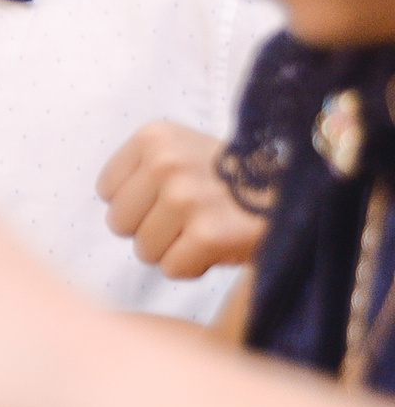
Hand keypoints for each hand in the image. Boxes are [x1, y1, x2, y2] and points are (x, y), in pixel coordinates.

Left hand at [99, 121, 264, 277]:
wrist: (299, 190)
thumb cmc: (233, 177)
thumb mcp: (182, 151)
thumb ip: (142, 171)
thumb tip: (111, 208)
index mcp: (153, 137)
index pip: (107, 191)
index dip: (137, 204)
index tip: (168, 199)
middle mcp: (165, 163)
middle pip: (119, 223)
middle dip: (151, 229)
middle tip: (190, 219)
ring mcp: (186, 199)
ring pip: (144, 250)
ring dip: (174, 249)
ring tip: (208, 229)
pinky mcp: (208, 235)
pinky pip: (172, 268)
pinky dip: (194, 266)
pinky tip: (218, 246)